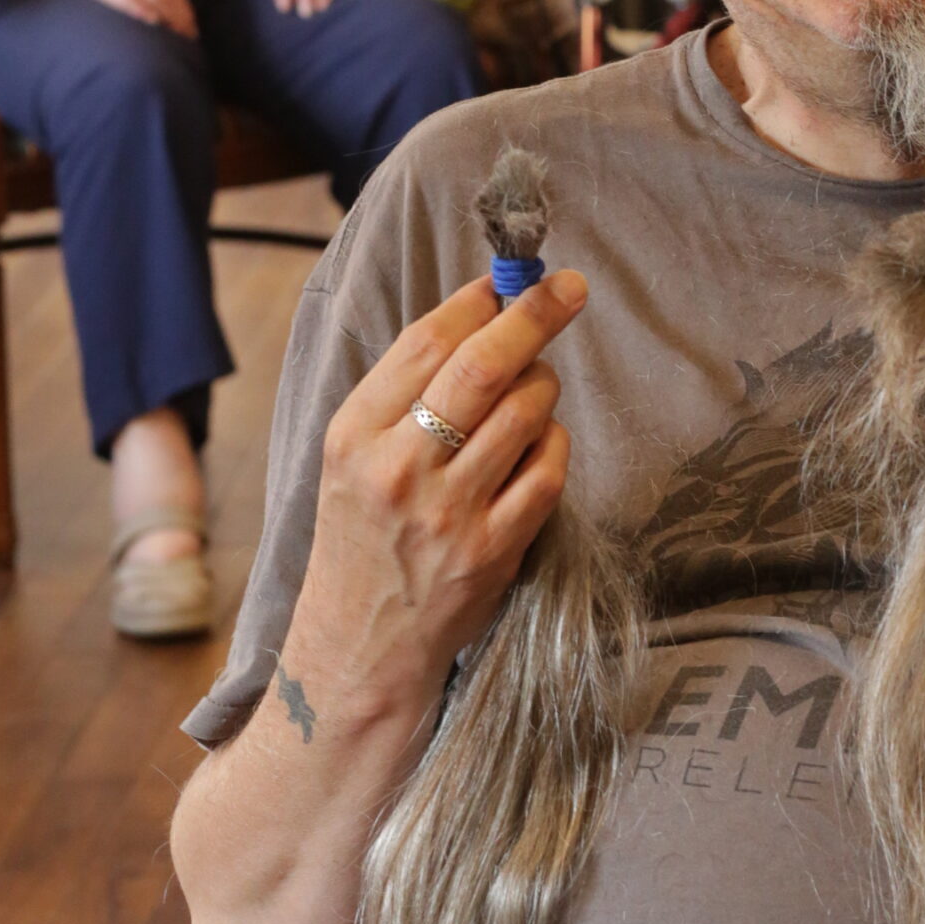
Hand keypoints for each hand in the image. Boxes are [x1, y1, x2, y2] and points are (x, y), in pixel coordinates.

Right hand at [283, 269, 587, 706]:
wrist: (360, 645)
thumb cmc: (363, 535)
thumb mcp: (354, 457)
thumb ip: (405, 392)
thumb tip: (482, 314)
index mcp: (355, 434)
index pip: (426, 342)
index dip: (478, 300)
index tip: (511, 278)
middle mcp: (399, 468)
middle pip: (483, 366)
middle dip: (535, 314)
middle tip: (570, 287)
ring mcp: (450, 512)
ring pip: (526, 411)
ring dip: (544, 385)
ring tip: (534, 389)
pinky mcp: (493, 549)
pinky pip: (549, 470)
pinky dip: (555, 443)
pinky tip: (541, 444)